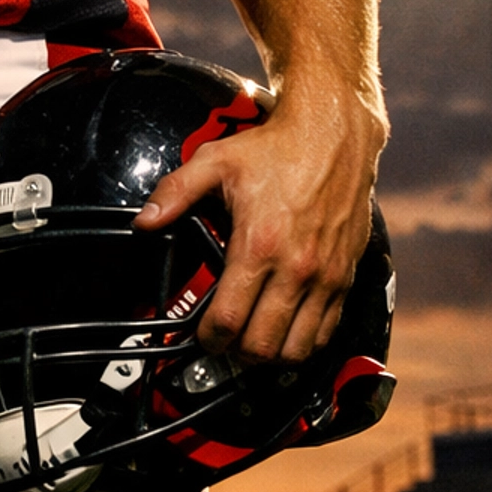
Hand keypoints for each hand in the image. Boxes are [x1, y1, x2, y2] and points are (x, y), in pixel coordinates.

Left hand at [134, 93, 379, 365]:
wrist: (333, 135)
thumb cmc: (276, 149)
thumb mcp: (216, 162)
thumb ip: (175, 193)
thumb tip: (145, 220)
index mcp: (259, 245)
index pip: (230, 320)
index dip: (209, 340)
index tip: (202, 337)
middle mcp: (296, 268)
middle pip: (263, 346)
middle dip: (236, 354)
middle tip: (224, 345)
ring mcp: (326, 276)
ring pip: (298, 349)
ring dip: (271, 356)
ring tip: (253, 343)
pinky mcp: (346, 277)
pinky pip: (327, 332)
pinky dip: (305, 343)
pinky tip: (286, 332)